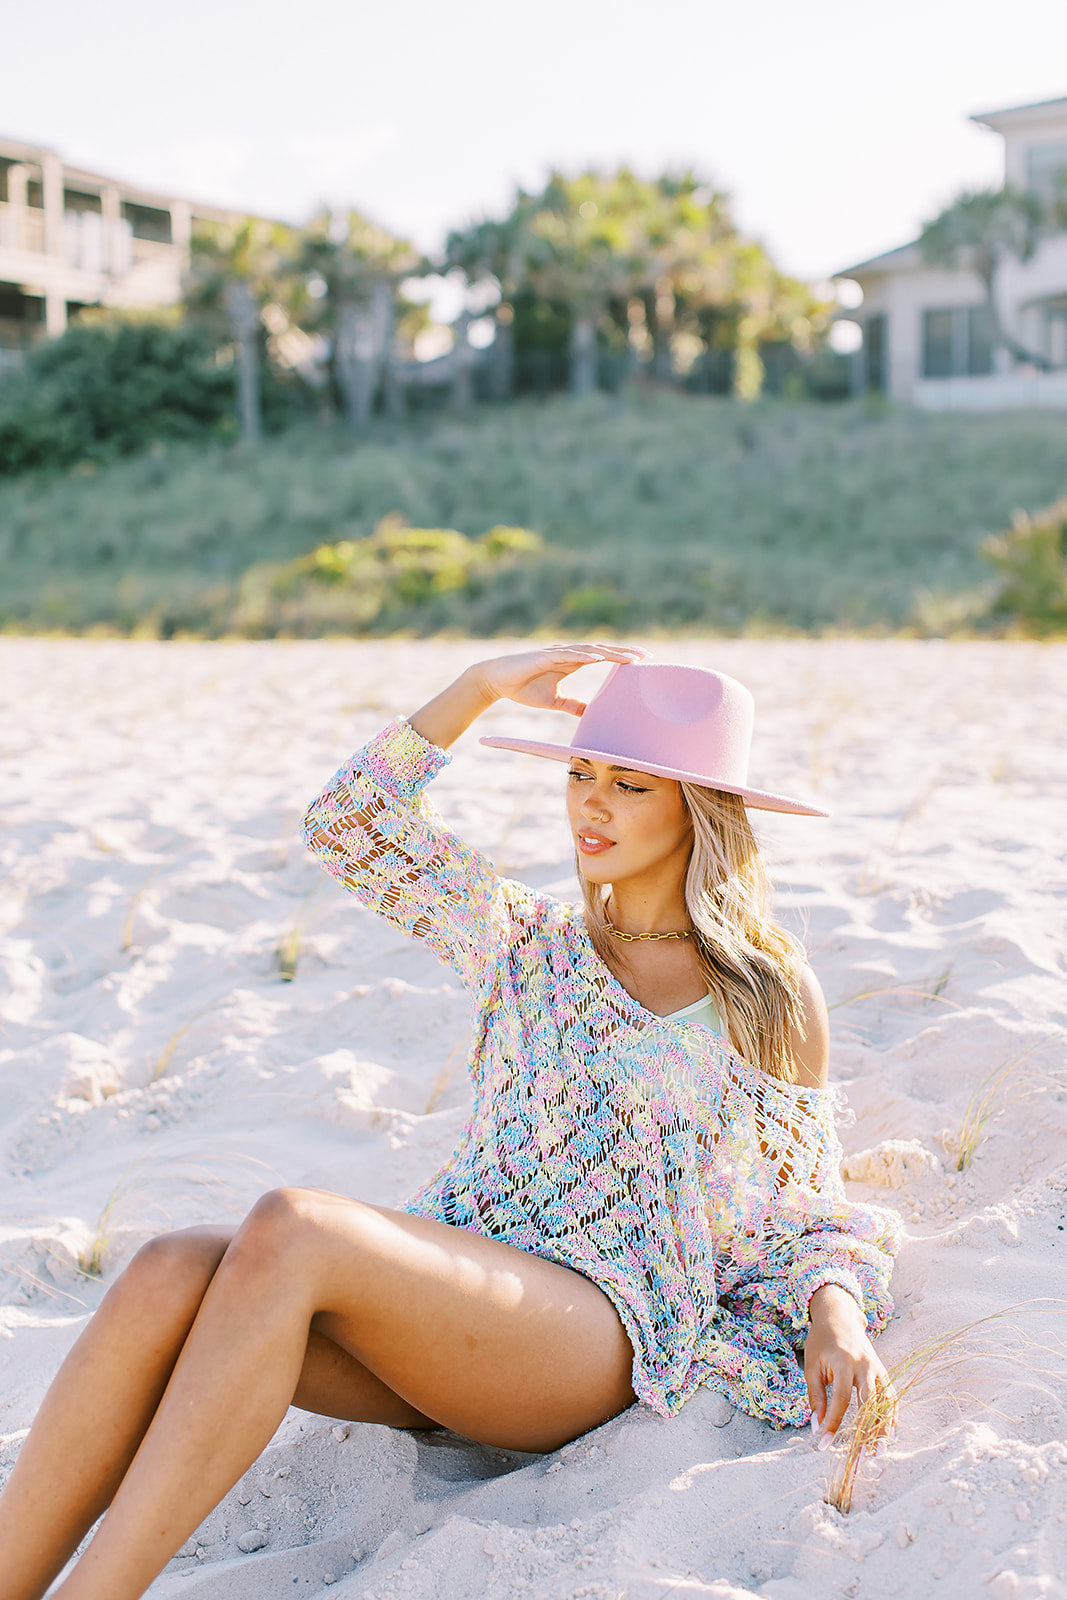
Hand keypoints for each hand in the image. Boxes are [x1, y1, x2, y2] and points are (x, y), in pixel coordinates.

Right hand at [408, 644, 646, 752]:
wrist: (497, 681)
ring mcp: (557, 653)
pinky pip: (568, 655)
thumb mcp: (554, 700)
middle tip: (647, 655)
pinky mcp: (545, 656)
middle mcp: (568, 654)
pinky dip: (584, 655)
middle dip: (624, 652)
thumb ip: (573, 705)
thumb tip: (589, 714)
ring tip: (630, 657)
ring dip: (611, 653)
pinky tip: (599, 658)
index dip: (622, 657)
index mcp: (572, 661)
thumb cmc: (523, 688)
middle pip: (602, 650)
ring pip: (589, 650)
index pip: (603, 656)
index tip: (643, 660)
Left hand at [805, 1285, 896, 1450]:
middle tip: (860, 1457)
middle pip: (869, 1404)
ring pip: (886, 1402)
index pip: (841, 1400)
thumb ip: (816, 1396)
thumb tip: (818, 1427)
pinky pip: (891, 1397)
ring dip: (884, 1428)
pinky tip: (889, 1435)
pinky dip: (892, 1416)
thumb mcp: (812, 1366)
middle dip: (866, 1432)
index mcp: (844, 1362)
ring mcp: (878, 1369)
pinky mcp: (884, 1372)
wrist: (839, 1316)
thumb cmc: (821, 1342)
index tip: (824, 1445)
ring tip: (879, 1451)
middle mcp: (865, 1366)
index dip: (834, 1423)